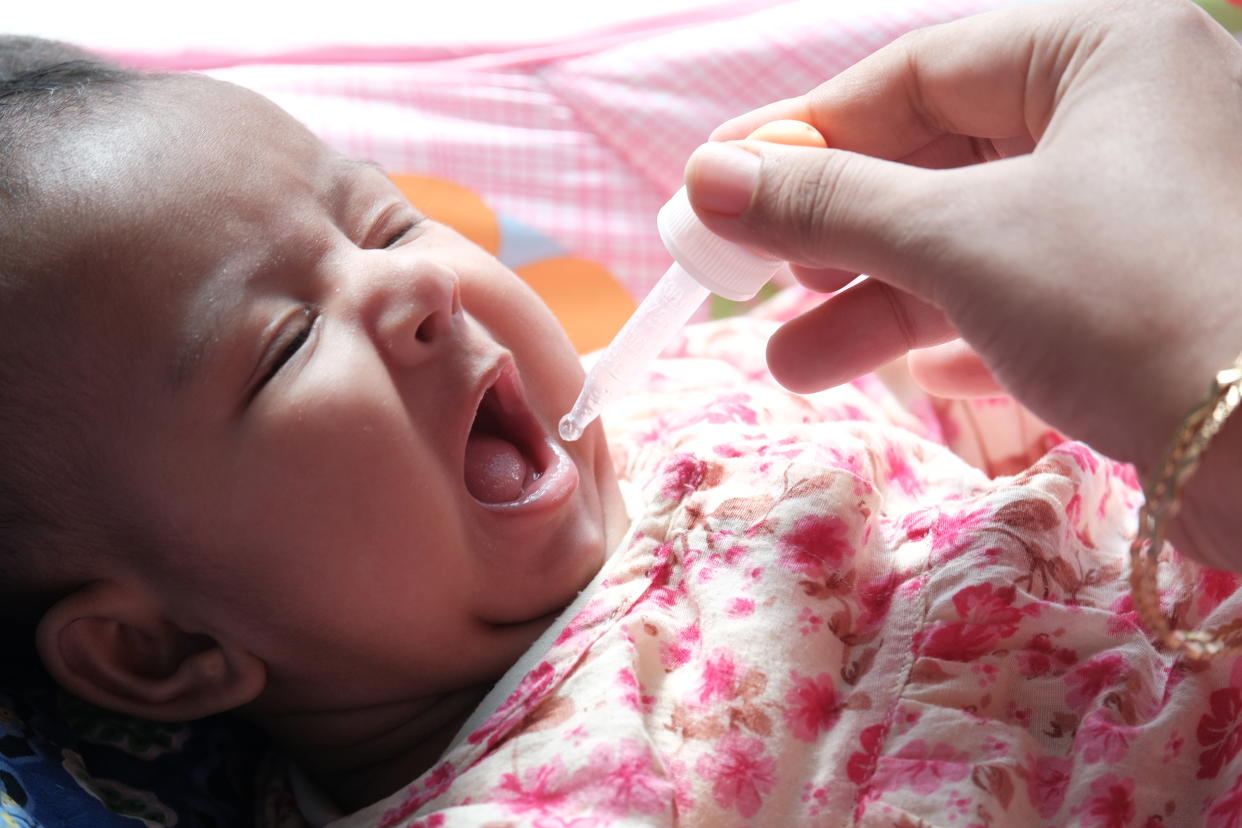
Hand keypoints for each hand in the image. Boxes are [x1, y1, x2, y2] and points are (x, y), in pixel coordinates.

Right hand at [684, 0, 1241, 568]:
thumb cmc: (1128, 300)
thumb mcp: (957, 238)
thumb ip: (827, 204)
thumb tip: (704, 179)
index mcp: (1101, 54)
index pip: (915, 74)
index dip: (804, 135)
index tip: (716, 185)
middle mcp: (1131, 119)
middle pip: (942, 163)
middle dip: (840, 237)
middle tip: (756, 283)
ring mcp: (1148, 214)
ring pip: (981, 242)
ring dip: (882, 304)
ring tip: (797, 366)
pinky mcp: (1156, 302)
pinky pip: (1032, 299)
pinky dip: (964, 335)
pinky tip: (921, 381)